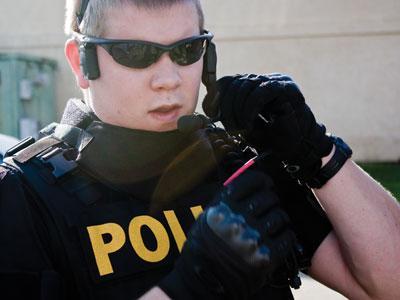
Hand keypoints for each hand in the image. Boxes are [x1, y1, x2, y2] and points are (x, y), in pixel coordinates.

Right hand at [159, 171, 300, 298]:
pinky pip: (287, 237)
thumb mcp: (208, 217)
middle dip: (272, 199)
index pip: (250, 182)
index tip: (266, 183)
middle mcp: (238, 220)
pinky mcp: (266, 256)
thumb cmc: (204, 248)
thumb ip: (226, 201)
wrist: (205, 280)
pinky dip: (287, 235)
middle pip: (268, 198)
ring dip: (280, 217)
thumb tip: (246, 186)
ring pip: (280, 216)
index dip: (262, 180)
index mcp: (223, 207)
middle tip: (271, 203)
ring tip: (276, 221)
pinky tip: (281, 236)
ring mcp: (253, 238)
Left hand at [214, 73, 333, 182]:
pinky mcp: (286, 88)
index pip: (229, 81)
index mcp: (255, 86)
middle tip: (229, 127)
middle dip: (227, 107)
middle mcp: (265, 80)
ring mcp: (277, 81)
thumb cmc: (271, 139)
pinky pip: (260, 93)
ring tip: (241, 129)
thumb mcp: (244, 125)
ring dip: (238, 111)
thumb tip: (210, 107)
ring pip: (245, 86)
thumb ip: (230, 113)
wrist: (298, 149)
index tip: (210, 113)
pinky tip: (249, 124)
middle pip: (235, 82)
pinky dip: (250, 110)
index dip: (216, 95)